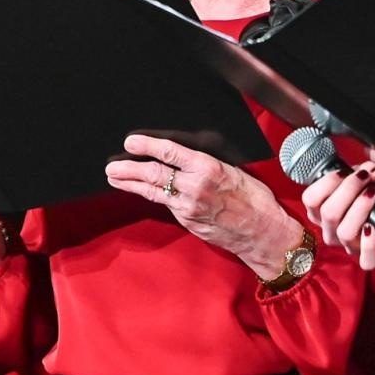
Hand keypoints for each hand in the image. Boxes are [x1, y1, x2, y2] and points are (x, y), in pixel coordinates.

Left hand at [106, 133, 301, 276]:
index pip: (170, 153)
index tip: (132, 142)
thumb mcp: (233, 171)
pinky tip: (139, 191)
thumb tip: (181, 157)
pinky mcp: (187, 221)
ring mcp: (189, 207)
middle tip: (112, 165)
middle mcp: (195, 187)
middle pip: (154, 174)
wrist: (262, 232)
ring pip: (154, 191)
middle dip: (129, 168)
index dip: (147, 146)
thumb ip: (205, 166)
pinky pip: (165, 204)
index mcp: (208, 169)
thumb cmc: (254, 199)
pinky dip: (149, 196)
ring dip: (130, 184)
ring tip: (114, 177)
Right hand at [301, 162, 374, 270]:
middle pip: (328, 213)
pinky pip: (365, 260)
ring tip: (373, 193)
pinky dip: (369, 244)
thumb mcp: (372, 178)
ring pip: (344, 232)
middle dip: (347, 189)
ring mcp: (350, 246)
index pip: (310, 200)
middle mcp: (332, 231)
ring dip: (359, 208)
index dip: (325, 183)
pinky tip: (373, 227)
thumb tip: (369, 171)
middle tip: (364, 177)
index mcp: (323, 212)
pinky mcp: (369, 258)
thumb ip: (368, 170)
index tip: (344, 172)